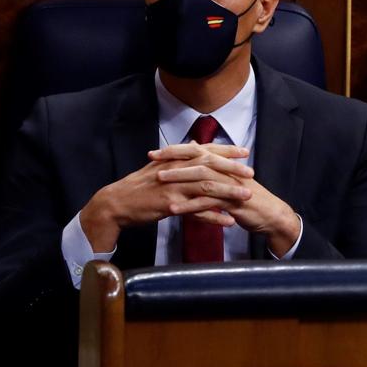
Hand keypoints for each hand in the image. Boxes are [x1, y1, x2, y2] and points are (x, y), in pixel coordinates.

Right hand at [80, 143, 252, 251]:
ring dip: (228, 192)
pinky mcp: (169, 206)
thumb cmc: (140, 186)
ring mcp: (172, 188)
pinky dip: (213, 216)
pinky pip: (196, 211)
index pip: (204, 151)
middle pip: (208, 166)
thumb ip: (180, 158)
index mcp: (174, 160)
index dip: (225, 151)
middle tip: (251, 172)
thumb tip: (195, 146)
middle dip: (232, 169)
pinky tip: (228, 220)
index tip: (244, 151)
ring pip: (206, 188)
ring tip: (247, 195)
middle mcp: (175, 171)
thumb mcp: (159, 166)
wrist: (116, 203)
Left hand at [153, 144, 301, 255]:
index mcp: (225, 164)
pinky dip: (190, 205)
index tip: (155, 153)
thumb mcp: (230, 178)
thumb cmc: (248, 198)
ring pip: (202, 178)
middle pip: (198, 160)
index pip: (198, 151)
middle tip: (152, 161)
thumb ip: (212, 164)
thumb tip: (195, 146)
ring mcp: (231, 186)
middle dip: (173, 160)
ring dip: (179, 179)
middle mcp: (228, 171)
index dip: (176, 150)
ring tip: (159, 181)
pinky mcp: (232, 203)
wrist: (270, 215)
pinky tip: (174, 209)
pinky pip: (209, 203)